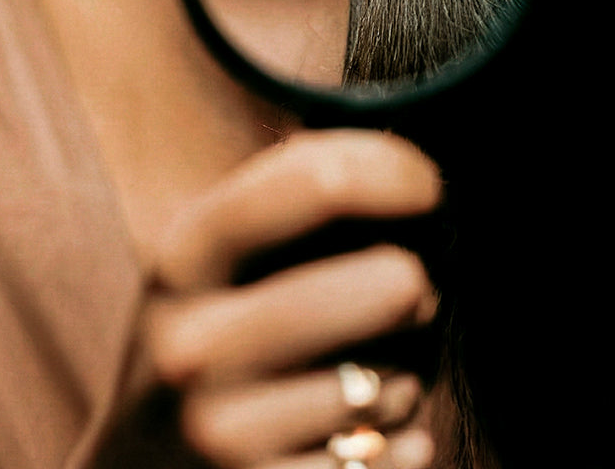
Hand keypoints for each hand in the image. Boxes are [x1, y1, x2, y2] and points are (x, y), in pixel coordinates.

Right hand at [104, 130, 441, 467]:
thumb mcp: (228, 246)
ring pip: (402, 378)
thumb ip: (307, 188)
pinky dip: (397, 439)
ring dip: (406, 372)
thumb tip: (419, 174)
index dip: (402, 173)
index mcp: (185, 254)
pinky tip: (353, 434)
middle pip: (396, 282)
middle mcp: (193, 346)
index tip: (428, 188)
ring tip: (360, 370)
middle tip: (399, 294)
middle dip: (418, 286)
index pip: (323, 179)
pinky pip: (399, 454)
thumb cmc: (219, 326)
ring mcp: (221, 438)